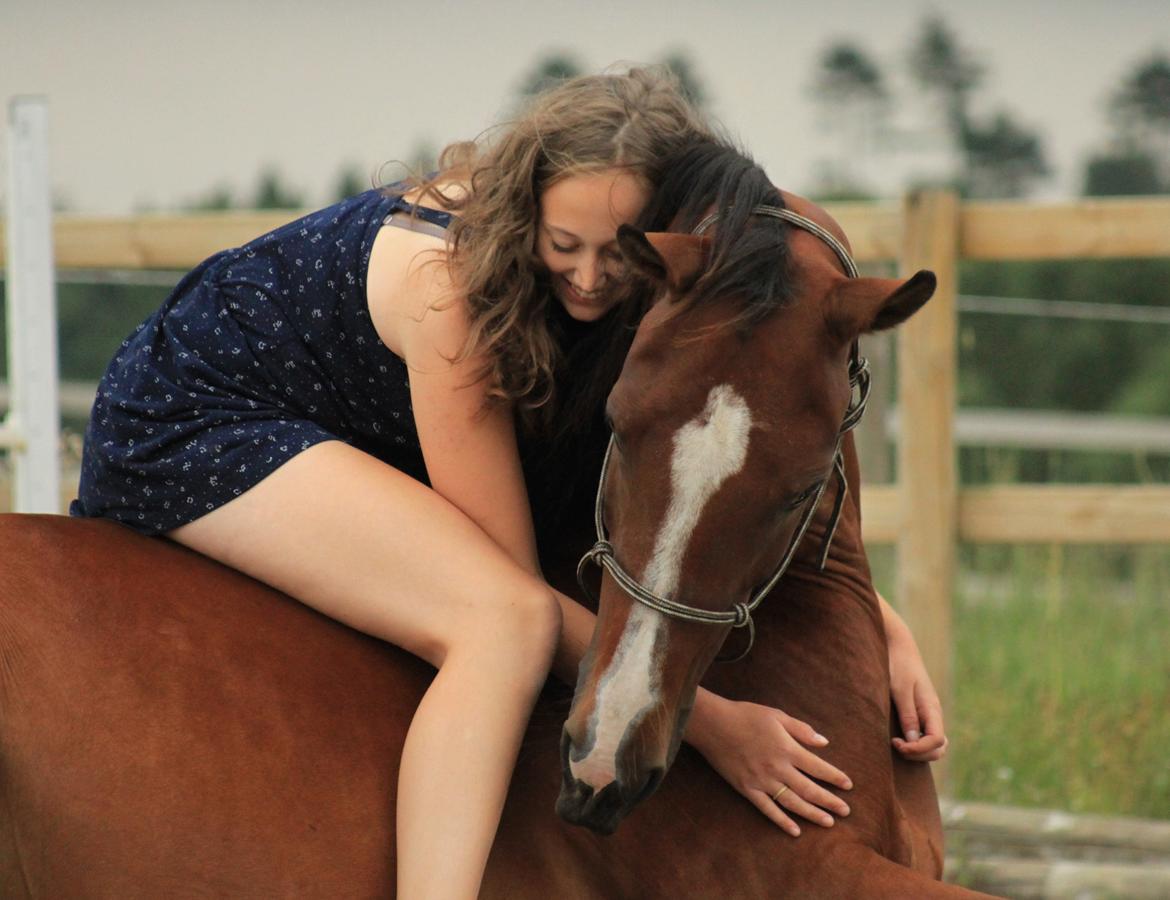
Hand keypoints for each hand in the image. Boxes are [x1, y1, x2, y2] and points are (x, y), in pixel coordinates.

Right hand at [686, 695, 851, 836]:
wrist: (713, 724)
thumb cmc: (746, 715)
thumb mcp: (777, 715)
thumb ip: (801, 730)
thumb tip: (824, 742)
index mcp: (787, 749)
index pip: (818, 767)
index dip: (835, 777)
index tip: (848, 786)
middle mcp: (778, 768)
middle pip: (809, 789)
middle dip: (830, 801)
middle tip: (846, 811)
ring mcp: (762, 781)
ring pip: (792, 803)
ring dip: (812, 814)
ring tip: (828, 822)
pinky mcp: (747, 789)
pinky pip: (767, 809)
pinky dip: (782, 821)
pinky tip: (795, 830)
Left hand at [887, 626, 947, 761]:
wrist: (897, 646)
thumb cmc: (897, 665)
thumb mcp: (899, 689)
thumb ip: (907, 714)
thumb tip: (913, 741)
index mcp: (932, 708)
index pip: (936, 741)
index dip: (918, 749)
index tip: (895, 743)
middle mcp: (933, 714)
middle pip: (939, 748)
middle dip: (919, 755)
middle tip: (895, 745)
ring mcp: (927, 714)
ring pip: (933, 745)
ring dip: (918, 752)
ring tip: (896, 743)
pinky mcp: (918, 713)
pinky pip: (924, 736)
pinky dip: (915, 744)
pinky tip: (898, 738)